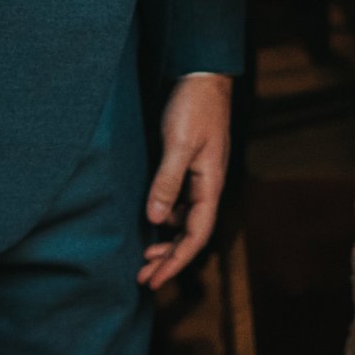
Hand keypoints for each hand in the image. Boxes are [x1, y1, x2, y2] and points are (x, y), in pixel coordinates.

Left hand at [138, 72, 232, 289]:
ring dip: (166, 242)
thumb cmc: (194, 106)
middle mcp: (207, 186)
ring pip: (183, 221)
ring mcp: (198, 177)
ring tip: (144, 259)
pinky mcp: (187, 167)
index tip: (155, 279)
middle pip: (191, 234)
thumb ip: (167, 181)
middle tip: (143, 279)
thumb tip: (154, 219)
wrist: (201, 75)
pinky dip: (164, 219)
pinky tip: (150, 222)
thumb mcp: (180, 143)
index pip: (197, 234)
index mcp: (211, 185)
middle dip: (169, 259)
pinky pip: (178, 204)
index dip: (177, 260)